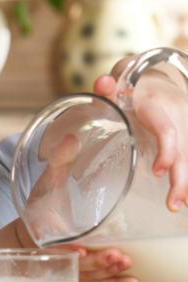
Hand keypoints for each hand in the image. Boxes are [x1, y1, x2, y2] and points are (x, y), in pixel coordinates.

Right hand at [25, 131, 138, 281]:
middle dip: (97, 262)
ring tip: (126, 264)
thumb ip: (58, 161)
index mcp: (45, 232)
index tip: (79, 251)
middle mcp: (58, 253)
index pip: (52, 244)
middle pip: (77, 264)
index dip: (65, 251)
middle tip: (116, 255)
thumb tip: (72, 137)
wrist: (32, 229)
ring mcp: (71, 264)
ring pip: (89, 276)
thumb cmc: (40, 206)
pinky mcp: (83, 269)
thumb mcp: (47, 182)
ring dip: (107, 273)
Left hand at [94, 57, 187, 211]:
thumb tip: (102, 83)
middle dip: (181, 178)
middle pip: (184, 149)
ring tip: (181, 205)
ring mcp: (185, 121)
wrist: (155, 75)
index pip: (166, 130)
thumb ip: (107, 88)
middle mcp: (176, 113)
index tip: (157, 171)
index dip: (167, 151)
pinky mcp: (187, 129)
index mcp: (155, 104)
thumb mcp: (117, 83)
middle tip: (173, 204)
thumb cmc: (130, 84)